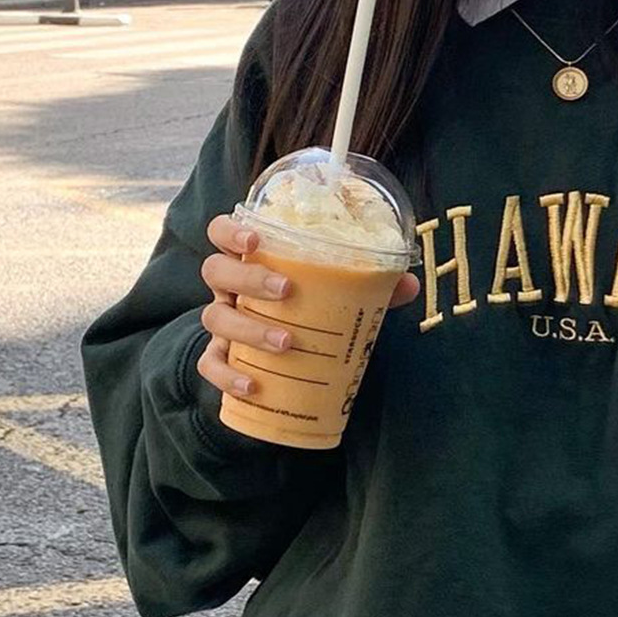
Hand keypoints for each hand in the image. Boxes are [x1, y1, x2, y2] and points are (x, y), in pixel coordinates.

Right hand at [195, 213, 420, 396]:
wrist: (281, 348)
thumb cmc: (307, 305)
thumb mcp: (336, 291)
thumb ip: (371, 284)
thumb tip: (408, 283)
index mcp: (252, 259)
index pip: (221, 232)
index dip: (230, 231)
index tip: (255, 239)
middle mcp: (229, 287)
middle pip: (216, 271)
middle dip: (248, 278)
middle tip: (286, 290)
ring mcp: (222, 321)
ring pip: (215, 318)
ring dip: (248, 329)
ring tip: (286, 342)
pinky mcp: (219, 357)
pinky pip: (209, 365)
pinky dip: (227, 376)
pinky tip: (252, 386)